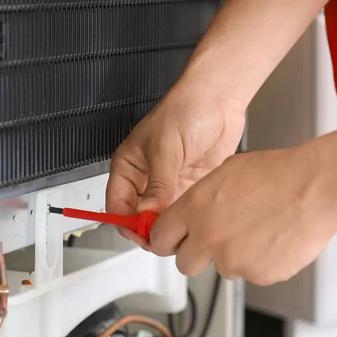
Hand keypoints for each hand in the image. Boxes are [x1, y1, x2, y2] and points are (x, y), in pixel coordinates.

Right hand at [105, 82, 245, 247]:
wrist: (219, 99)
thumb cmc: (185, 109)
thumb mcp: (165, 147)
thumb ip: (158, 184)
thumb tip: (147, 212)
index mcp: (129, 166)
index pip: (118, 205)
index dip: (127, 223)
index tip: (142, 233)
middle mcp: (147, 178)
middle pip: (140, 216)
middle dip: (149, 229)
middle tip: (163, 237)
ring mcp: (170, 184)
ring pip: (163, 217)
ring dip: (170, 226)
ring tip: (180, 229)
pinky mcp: (191, 186)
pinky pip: (185, 210)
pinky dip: (187, 218)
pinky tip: (193, 219)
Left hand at [149, 144, 336, 284]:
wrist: (314, 189)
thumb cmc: (277, 175)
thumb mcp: (225, 173)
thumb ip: (199, 200)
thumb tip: (189, 215)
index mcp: (194, 209)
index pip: (160, 238)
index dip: (166, 240)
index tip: (171, 242)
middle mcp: (208, 238)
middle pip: (184, 264)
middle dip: (196, 254)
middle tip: (215, 241)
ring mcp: (232, 260)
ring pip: (221, 268)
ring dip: (232, 256)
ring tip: (257, 230)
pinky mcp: (257, 275)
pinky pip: (250, 273)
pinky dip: (258, 262)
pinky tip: (272, 239)